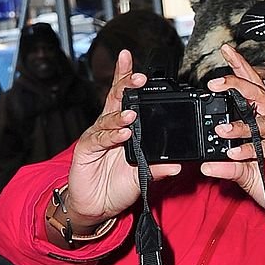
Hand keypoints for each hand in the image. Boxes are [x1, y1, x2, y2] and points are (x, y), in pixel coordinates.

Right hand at [65, 50, 180, 223]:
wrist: (97, 206)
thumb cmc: (118, 186)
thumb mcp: (143, 177)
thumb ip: (157, 169)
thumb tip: (177, 165)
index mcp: (122, 128)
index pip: (124, 98)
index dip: (126, 78)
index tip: (130, 58)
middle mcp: (109, 127)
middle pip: (115, 99)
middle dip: (125, 85)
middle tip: (138, 77)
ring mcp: (97, 137)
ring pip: (109, 119)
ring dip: (121, 115)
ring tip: (133, 113)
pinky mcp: (86, 149)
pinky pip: (100, 139)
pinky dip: (112, 136)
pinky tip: (122, 133)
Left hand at [200, 44, 264, 236]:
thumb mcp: (247, 176)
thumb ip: (229, 167)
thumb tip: (206, 164)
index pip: (254, 90)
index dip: (240, 71)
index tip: (224, 54)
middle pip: (259, 95)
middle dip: (237, 83)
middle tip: (215, 82)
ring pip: (263, 121)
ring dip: (239, 126)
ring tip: (221, 130)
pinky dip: (251, 149)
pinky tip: (236, 153)